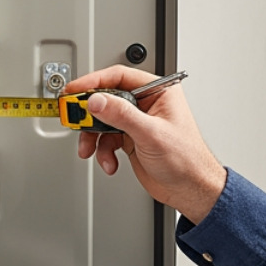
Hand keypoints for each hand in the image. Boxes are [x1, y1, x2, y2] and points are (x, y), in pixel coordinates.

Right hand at [65, 66, 224, 223]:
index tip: (74, 90)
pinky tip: (109, 162)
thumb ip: (122, 115)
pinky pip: (106, 139)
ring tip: (90, 150)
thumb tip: (97, 100)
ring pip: (102, 121)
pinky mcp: (130, 138)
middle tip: (75, 121)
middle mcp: (145, 103)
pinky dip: (102, 152)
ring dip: (93, 137)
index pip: (119, 76)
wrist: (190, 190)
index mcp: (157, 91)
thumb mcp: (151, 134)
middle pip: (107, 98)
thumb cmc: (187, 159)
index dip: (93, 82)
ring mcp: (136, 122)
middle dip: (90, 114)